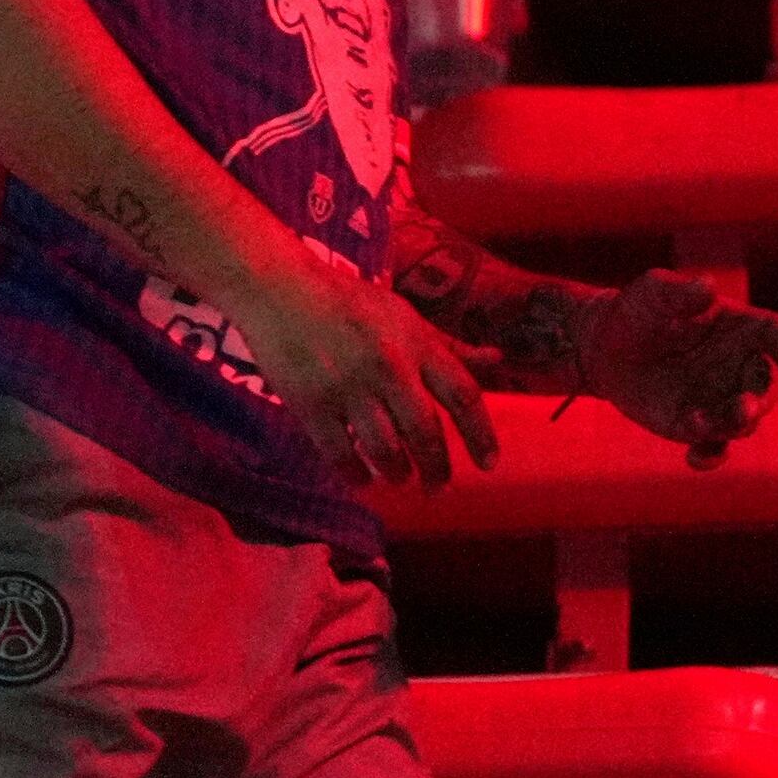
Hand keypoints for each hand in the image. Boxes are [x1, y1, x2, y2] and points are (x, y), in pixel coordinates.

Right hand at [224, 248, 499, 490]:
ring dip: (397, 472)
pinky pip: (340, 453)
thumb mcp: (406, 316)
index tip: (489, 465)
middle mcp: (390, 365)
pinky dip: (354, 474)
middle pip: (426, 431)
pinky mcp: (311, 403)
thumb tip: (497, 359)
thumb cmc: (350, 303)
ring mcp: (349, 386)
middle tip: (437, 487)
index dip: (481, 435)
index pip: (463, 395)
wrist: (280, 290)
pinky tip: (361, 479)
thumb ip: (449, 345)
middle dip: (437, 468)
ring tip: (400, 478)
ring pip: (385, 449)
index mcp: (417, 342)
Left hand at [583, 269, 777, 469]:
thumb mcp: (654, 293)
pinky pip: (715, 447)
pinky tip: (695, 459)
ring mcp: (721, 399)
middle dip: (762, 400)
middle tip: (745, 407)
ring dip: (730, 425)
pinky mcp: (697, 425)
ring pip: (743, 421)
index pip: (775, 333)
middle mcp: (738, 366)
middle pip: (769, 386)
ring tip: (698, 422)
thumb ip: (681, 292)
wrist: (607, 348)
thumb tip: (707, 287)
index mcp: (740, 328)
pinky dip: (710, 456)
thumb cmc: (639, 311)